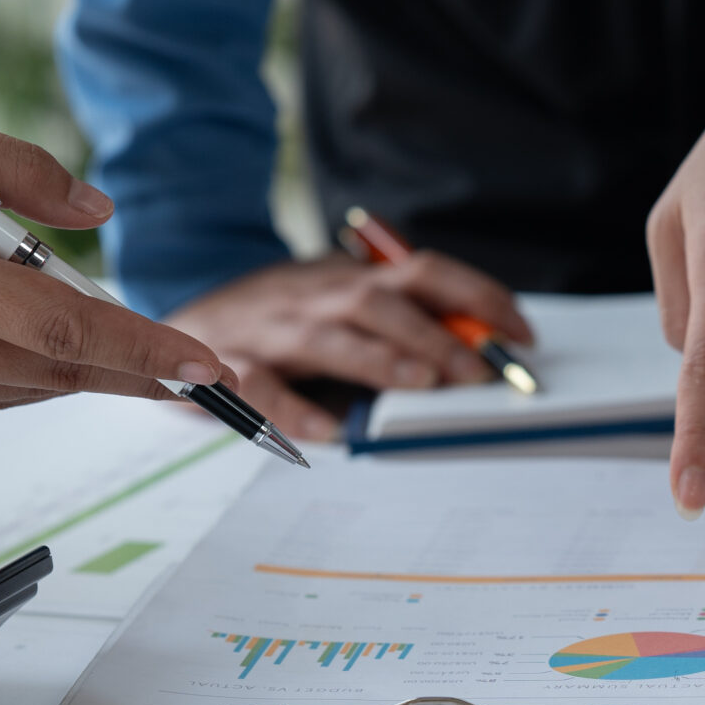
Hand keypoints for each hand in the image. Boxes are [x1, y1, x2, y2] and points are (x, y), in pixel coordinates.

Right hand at [0, 107, 225, 417]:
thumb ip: (23, 174)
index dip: (147, 350)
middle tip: (189, 368)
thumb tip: (100, 218)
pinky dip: (14, 371)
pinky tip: (23, 341)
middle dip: (132, 370)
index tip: (207, 364)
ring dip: (72, 368)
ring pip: (21, 389)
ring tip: (107, 338)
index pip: (70, 330)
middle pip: (59, 373)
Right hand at [166, 253, 534, 443]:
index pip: (425, 271)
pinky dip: (294, 410)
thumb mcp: (339, 300)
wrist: (182, 323)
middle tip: (479, 373)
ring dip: (380, 359)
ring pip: (330, 336)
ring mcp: (272, 328)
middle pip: (382, 302)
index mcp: (349, 277)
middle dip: (435, 333)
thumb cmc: (280, 319)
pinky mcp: (230, 363)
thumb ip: (398, 317)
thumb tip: (478, 347)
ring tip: (421, 384)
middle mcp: (315, 295)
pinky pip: (262, 386)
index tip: (522, 333)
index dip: (478, 295)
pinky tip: (329, 433)